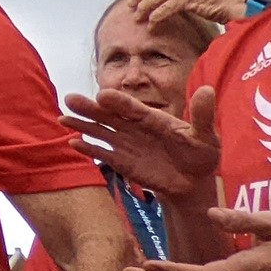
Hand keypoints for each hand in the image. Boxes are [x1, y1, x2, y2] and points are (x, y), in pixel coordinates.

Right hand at [61, 86, 221, 207]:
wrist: (194, 181)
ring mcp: (125, 144)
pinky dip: (89, 148)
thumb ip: (202, 115)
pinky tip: (73, 143)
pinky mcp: (122, 162)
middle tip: (70, 99)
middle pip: (109, 116)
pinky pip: (102, 154)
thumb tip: (208, 89)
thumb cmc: (201, 153)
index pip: (131, 107)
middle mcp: (133, 127)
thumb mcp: (206, 135)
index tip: (102, 95)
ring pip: (100, 131)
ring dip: (82, 124)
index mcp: (151, 117)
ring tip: (63, 118)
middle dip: (90, 108)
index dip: (117, 102)